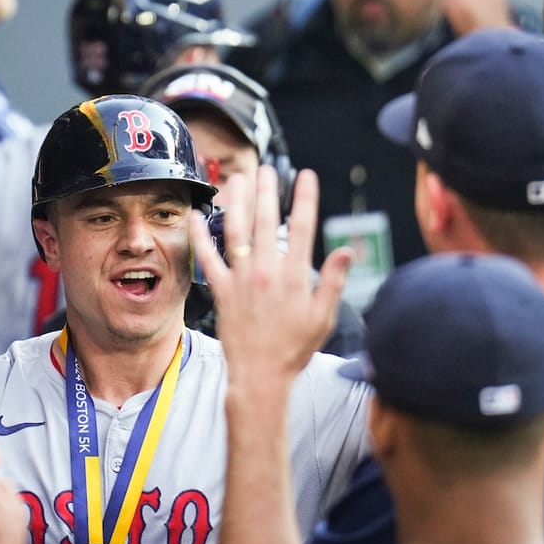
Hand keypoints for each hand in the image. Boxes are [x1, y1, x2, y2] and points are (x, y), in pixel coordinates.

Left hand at [194, 167, 350, 389]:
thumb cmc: (294, 349)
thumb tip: (347, 251)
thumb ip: (334, 281)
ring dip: (236, 202)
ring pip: (236, 231)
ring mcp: (241, 279)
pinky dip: (200, 237)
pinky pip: (208, 258)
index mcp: (294, 275)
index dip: (305, 198)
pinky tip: (196, 216)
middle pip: (266, 221)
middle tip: (266, 169)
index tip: (305, 175)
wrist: (260, 375)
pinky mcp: (222, 291)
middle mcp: (266, 271)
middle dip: (267, 190)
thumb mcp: (323, 317)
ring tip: (236, 179)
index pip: (302, 227)